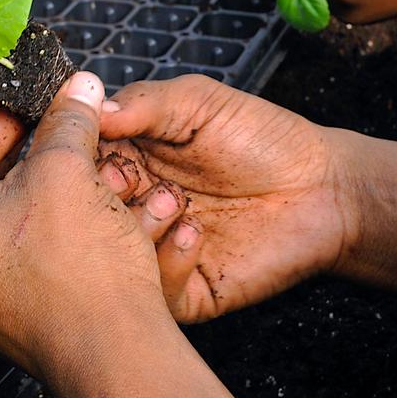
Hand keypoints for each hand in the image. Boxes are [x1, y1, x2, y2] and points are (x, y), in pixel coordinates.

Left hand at [0, 73, 187, 381]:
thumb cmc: (78, 272)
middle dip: (0, 127)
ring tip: (57, 129)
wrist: (115, 357)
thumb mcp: (66, 174)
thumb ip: (66, 120)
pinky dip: (30, 199)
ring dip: (21, 161)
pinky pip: (3, 234)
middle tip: (33, 96)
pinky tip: (68, 176)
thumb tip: (78, 86)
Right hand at [97, 75, 356, 322]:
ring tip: (172, 203)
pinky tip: (194, 233)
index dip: (71, 159)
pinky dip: (166, 264)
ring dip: (133, 231)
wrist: (325, 188)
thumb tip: (88, 111)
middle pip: (81, 217)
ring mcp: (153, 252)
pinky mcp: (183, 291)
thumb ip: (143, 104)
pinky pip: (153, 295)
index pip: (72, 167)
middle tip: (126, 181)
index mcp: (125, 161)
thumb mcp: (198, 103)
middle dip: (97, 199)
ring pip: (110, 261)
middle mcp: (131, 209)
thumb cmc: (263, 137)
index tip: (83, 149)